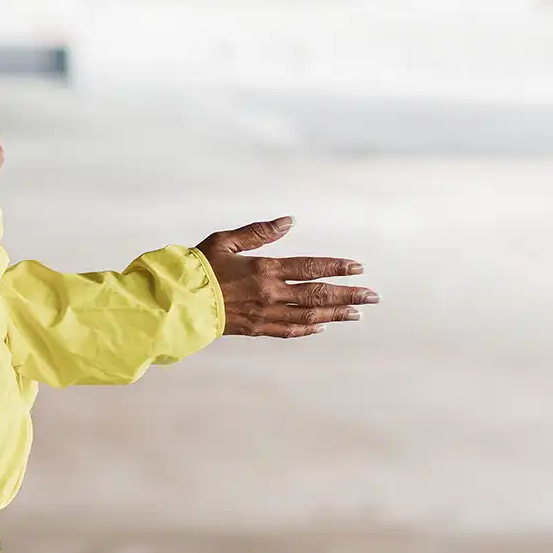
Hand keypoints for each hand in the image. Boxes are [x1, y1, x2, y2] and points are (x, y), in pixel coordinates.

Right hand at [198, 218, 376, 337]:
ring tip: (357, 313)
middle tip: (374, 296)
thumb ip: (259, 232)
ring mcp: (265, 314)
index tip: (359, 268)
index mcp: (264, 269)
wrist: (178, 301)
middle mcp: (270, 293)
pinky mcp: (256, 329)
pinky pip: (289, 331)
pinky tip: (322, 327)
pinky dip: (309, 329)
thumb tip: (290, 221)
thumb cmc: (198, 267)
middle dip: (349, 294)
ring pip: (310, 316)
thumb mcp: (226, 241)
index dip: (336, 267)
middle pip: (318, 295)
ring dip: (336, 314)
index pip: (310, 267)